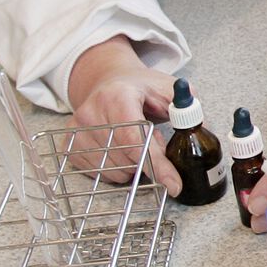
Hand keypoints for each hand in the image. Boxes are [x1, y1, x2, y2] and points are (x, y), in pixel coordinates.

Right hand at [66, 36, 180, 193]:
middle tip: (154, 139)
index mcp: (118, 96)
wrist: (110, 82)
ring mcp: (76, 130)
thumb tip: (196, 136)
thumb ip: (185, 110)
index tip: (173, 184)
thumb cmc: (143, 88)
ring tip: (137, 141)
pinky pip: (100, 173)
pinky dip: (119, 169)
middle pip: (126, 158)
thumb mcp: (170, 90)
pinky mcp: (70, 146)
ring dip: (135, 166)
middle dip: (150, 159)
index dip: (156, 165)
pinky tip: (122, 150)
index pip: (136, 139)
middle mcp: (92, 112)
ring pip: (114, 170)